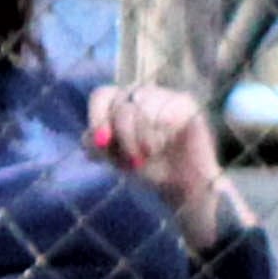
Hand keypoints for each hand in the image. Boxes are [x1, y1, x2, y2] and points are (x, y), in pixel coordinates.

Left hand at [87, 84, 225, 246]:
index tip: (101, 142)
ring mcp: (164, 96)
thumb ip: (98, 147)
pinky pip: (165, 114)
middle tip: (134, 160)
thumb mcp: (116, 159)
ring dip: (143, 139)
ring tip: (151, 153)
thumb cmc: (149, 167)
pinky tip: (167, 144)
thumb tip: (91, 140)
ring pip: (142, 108)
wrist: (182, 184)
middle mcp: (141, 94)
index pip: (102, 96)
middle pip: (121, 106)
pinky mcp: (185, 103)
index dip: (97, 117)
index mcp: (120, 102)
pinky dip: (161, 135)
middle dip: (124, 139)